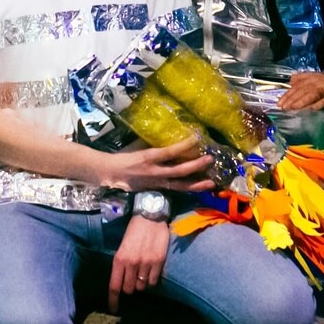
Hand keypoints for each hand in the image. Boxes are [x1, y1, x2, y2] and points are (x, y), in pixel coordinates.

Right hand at [99, 138, 214, 193]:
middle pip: (179, 171)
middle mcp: (155, 172)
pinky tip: (199, 187)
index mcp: (148, 157)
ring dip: (197, 184)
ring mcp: (157, 183)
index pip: (169, 152)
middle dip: (196, 166)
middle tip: (210, 159)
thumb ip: (152, 142)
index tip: (197, 138)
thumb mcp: (137, 145)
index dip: (184, 146)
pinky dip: (187, 188)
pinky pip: (175, 189)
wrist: (111, 173)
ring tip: (211, 182)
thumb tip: (168, 133)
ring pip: (180, 185)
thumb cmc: (124, 155)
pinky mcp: (157, 189)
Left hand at [108, 215, 170, 312]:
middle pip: (129, 289)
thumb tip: (122, 280)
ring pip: (142, 286)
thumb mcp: (122, 245)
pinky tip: (151, 270)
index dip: (113, 301)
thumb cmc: (134, 229)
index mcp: (119, 258)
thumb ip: (121, 263)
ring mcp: (146, 263)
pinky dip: (152, 279)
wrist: (150, 215)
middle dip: (129, 288)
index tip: (113, 309)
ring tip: (142, 271)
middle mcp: (132, 263)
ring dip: (141, 283)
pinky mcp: (158, 261)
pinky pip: (154, 280)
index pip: (115, 286)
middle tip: (132, 280)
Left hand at [279, 71, 323, 111]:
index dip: (287, 95)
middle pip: (302, 90)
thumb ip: (301, 80)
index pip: (296, 86)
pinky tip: (312, 109)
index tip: (279, 104)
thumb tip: (289, 83)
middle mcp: (318, 81)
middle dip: (292, 99)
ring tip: (293, 108)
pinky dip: (319, 104)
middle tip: (284, 108)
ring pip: (312, 94)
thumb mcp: (314, 80)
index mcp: (311, 77)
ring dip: (302, 101)